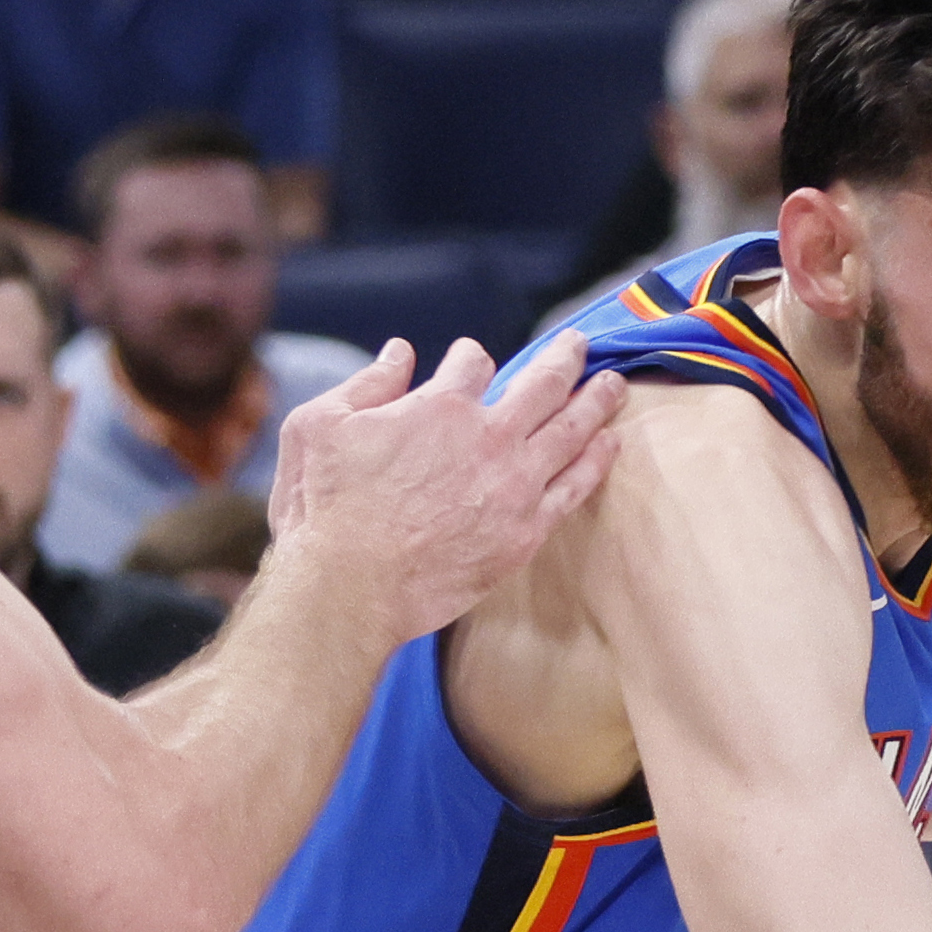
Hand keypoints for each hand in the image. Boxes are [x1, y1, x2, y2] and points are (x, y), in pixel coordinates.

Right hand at [265, 333, 624, 643]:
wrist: (349, 587)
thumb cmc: (325, 509)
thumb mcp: (317, 426)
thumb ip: (366, 384)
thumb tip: (399, 353)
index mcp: (440, 404)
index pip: (473, 363)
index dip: (470, 359)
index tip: (471, 363)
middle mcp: (489, 437)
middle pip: (543, 383)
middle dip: (564, 358)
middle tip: (579, 344)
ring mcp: (514, 484)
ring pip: (571, 429)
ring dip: (597, 399)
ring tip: (614, 384)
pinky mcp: (526, 531)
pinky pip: (575, 487)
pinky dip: (597, 460)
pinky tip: (610, 443)